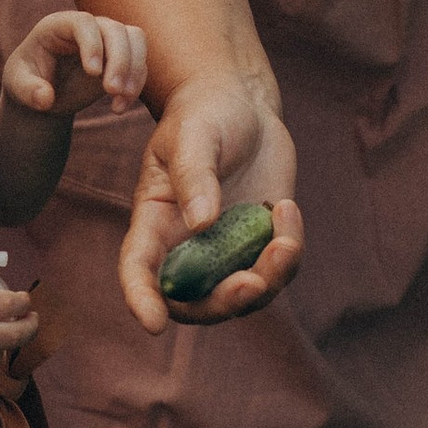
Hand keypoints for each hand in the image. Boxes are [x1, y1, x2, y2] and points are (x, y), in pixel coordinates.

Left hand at [2, 10, 148, 119]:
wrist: (44, 91)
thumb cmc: (27, 80)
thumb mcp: (17, 85)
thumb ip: (28, 90)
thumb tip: (45, 98)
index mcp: (59, 26)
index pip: (83, 23)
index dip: (92, 44)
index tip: (93, 73)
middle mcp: (87, 27)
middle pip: (115, 29)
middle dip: (119, 60)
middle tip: (111, 91)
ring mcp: (107, 40)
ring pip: (135, 40)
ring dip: (134, 71)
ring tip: (120, 100)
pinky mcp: (121, 58)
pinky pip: (139, 63)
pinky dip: (135, 85)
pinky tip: (119, 107)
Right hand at [117, 78, 301, 332]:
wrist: (242, 103)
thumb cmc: (205, 113)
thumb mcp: (194, 134)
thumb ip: (194, 175)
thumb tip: (202, 223)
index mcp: (155, 222)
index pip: (139, 269)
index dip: (141, 300)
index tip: (154, 324)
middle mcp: (186, 247)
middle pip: (195, 301)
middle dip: (224, 302)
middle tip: (253, 281)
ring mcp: (226, 250)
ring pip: (243, 295)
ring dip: (269, 278)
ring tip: (285, 231)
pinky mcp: (260, 244)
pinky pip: (276, 271)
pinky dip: (289, 252)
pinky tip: (288, 210)